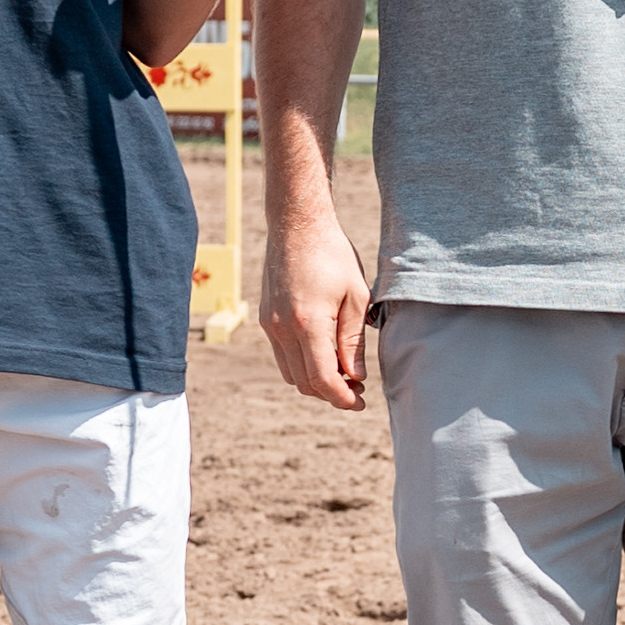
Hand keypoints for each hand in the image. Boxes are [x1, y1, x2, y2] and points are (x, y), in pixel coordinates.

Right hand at [260, 205, 373, 408]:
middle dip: (331, 392)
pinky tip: (324, 353)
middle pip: (304, 383)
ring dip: (315, 381)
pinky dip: (302, 364)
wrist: (296, 224)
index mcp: (308, 322)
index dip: (342, 397)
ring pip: (290, 373)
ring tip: (343, 371)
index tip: (360, 401)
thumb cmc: (333, 255)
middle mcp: (282, 328)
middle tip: (357, 386)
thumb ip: (354, 340)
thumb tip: (356, 376)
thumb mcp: (356, 295)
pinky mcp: (265, 319)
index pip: (323, 378)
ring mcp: (269, 324)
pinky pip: (282, 356)